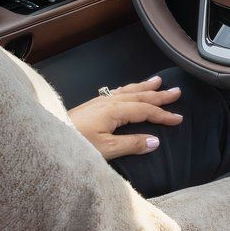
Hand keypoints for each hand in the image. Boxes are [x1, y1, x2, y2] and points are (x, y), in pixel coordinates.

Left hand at [69, 76, 183, 159]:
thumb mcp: (106, 149)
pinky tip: (129, 89)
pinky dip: (129, 88)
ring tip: (158, 81)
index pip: (145, 110)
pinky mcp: (92, 104)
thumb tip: (155, 141)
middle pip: (139, 96)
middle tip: (177, 91)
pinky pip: (117, 91)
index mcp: (115, 111)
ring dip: (145, 87)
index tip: (179, 118)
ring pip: (128, 90)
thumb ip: (131, 145)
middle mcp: (109, 102)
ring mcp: (100, 101)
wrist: (50, 137)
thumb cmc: (77, 144)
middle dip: (159, 94)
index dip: (163, 114)